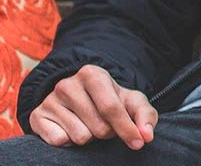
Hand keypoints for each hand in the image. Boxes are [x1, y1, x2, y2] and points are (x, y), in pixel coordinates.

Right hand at [29, 64, 156, 149]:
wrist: (80, 98)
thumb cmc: (111, 100)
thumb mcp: (132, 102)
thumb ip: (146, 116)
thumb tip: (146, 136)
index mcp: (92, 74)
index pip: (111, 108)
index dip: (126, 129)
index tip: (138, 143)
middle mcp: (67, 84)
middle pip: (98, 127)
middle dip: (108, 132)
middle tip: (105, 123)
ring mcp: (49, 100)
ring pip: (80, 137)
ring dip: (90, 137)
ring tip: (88, 124)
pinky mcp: (36, 116)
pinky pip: (59, 141)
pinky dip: (69, 141)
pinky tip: (71, 128)